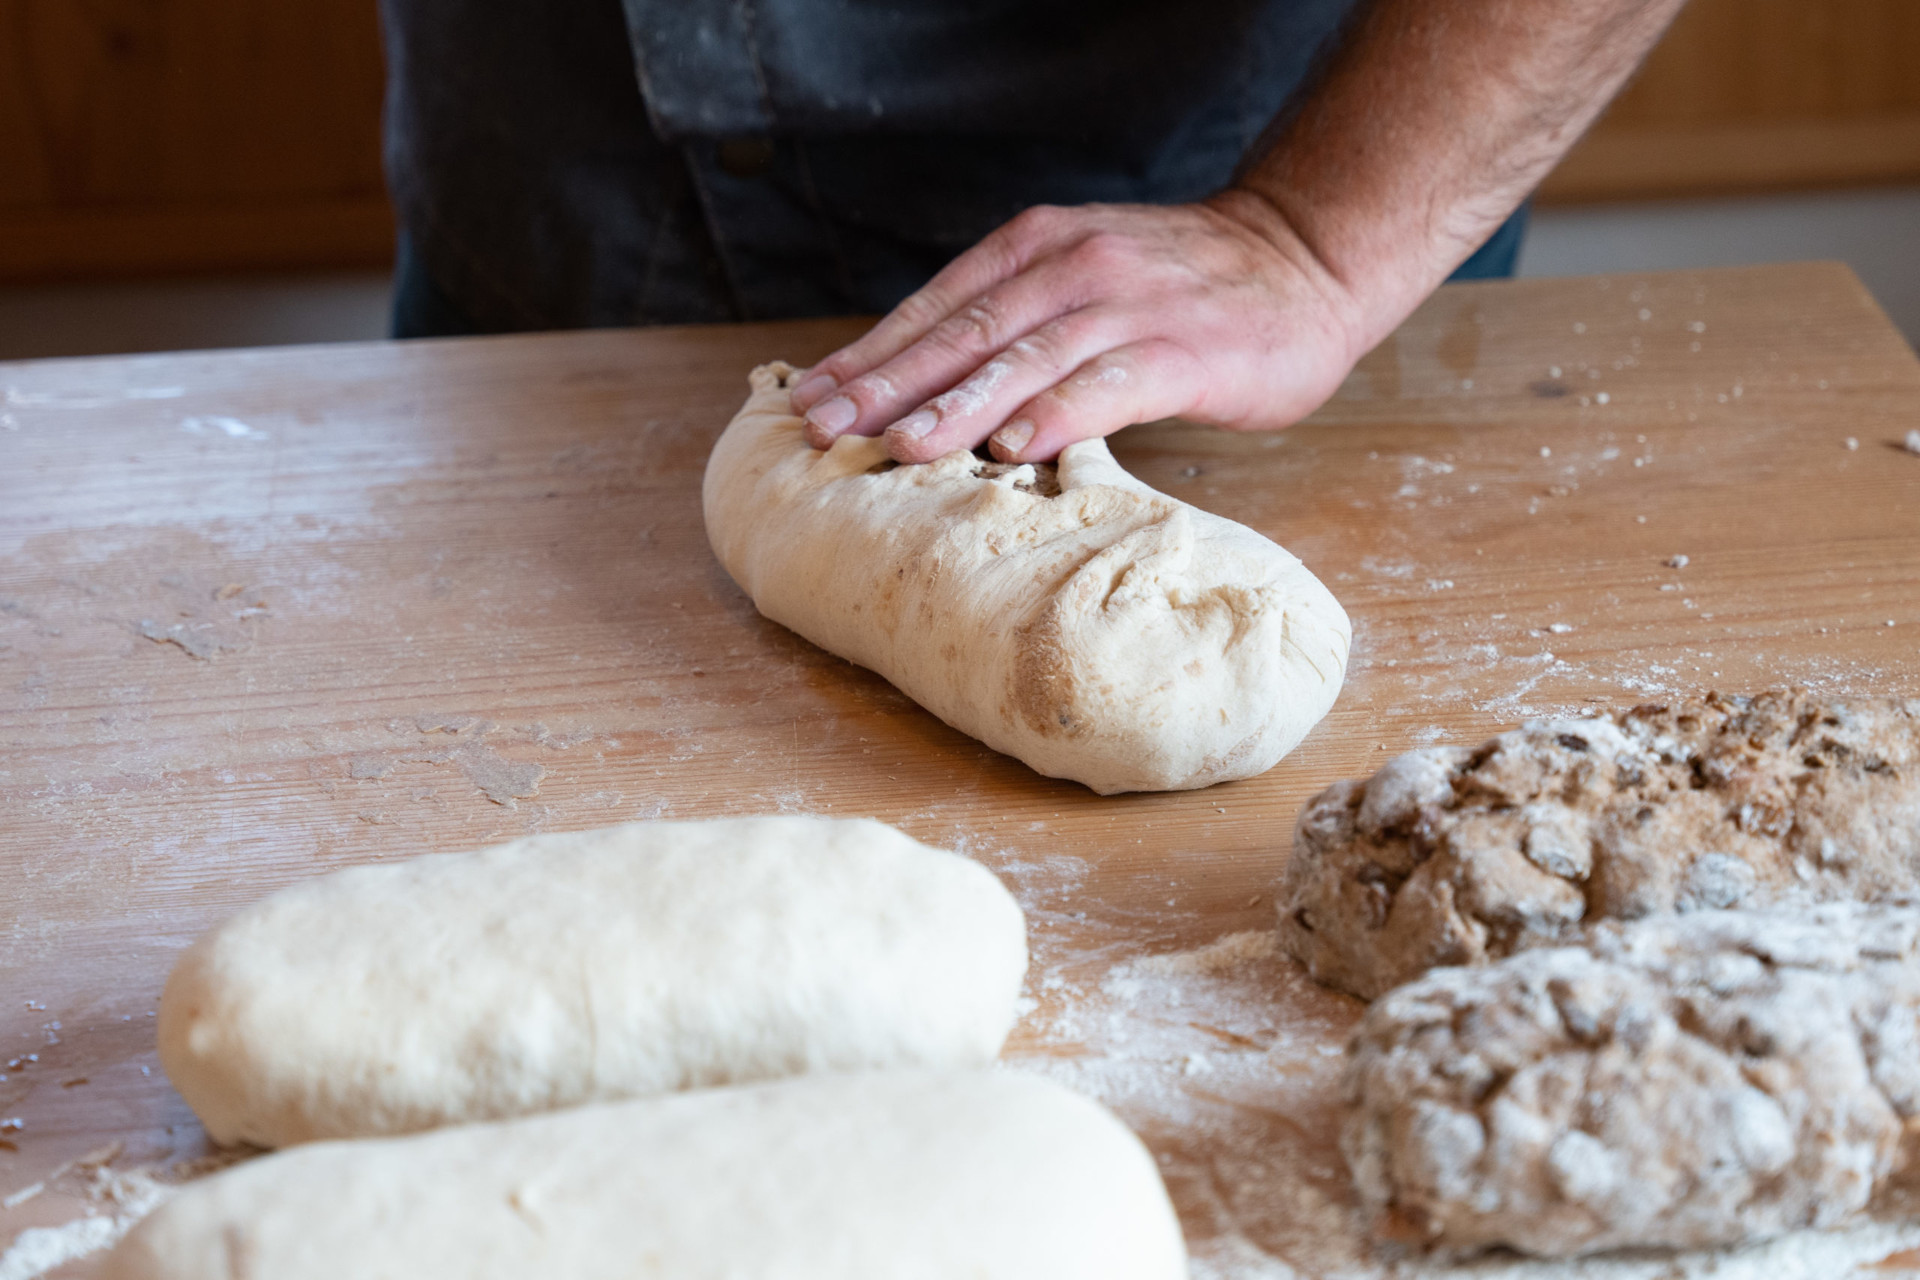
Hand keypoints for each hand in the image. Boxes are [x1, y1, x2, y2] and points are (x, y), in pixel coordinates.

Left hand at [789, 191, 1370, 464]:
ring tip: (897, 446)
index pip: (936, 306)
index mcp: (1038, 245)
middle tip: (823, 430)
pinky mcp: (1182, 349)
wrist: (1305, 258)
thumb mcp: (1086, 275)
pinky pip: (1109, 385)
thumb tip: (929, 386)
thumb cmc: (1183, 285)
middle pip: (963, 332)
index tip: (810, 400)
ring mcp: (1127, 306)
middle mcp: (1072, 266)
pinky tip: (1012, 447)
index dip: (871, 356)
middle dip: (886, 385)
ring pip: (1024, 359)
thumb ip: (1018, 316)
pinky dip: (1057, 415)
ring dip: (955, 406)